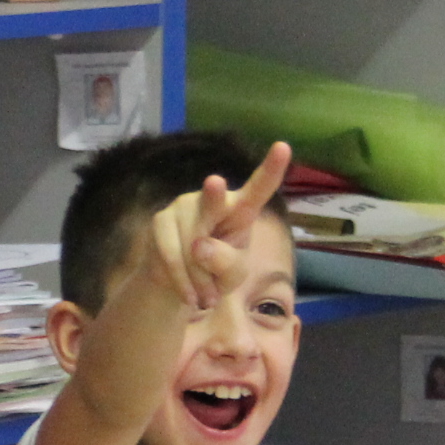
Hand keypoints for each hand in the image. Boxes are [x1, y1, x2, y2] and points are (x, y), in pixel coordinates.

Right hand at [135, 141, 292, 314]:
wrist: (178, 284)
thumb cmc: (215, 272)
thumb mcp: (233, 275)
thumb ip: (227, 263)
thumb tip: (199, 246)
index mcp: (241, 210)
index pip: (259, 189)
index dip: (271, 169)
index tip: (283, 147)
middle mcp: (213, 200)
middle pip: (214, 200)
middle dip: (213, 194)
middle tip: (214, 182)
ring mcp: (183, 206)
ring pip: (191, 244)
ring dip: (198, 278)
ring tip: (205, 297)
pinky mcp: (161, 221)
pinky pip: (171, 255)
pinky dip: (182, 281)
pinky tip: (189, 296)